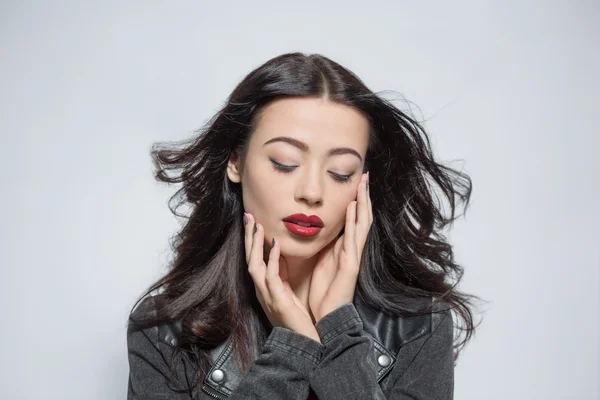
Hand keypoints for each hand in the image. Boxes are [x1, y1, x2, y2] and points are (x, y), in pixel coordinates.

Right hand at [244, 213, 319, 341]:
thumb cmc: (297, 319)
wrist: (303, 343)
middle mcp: (261, 290)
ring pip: (255, 265)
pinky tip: (275, 244)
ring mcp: (267, 295)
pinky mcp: (277, 300)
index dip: (251, 241)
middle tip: (247, 216)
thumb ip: (282, 274)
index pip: (254, 259)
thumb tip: (279, 255)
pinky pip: (271, 276)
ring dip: (255, 245)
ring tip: (256, 226)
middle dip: (248, 238)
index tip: (252, 221)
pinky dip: (272, 259)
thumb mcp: (287, 291)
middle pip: (249, 259)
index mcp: (264, 287)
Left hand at [309, 172, 372, 322]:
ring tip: (363, 184)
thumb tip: (315, 227)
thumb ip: (322, 244)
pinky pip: (353, 240)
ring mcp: (354, 257)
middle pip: (362, 217)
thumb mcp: (320, 261)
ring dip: (363, 203)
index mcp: (344, 249)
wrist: (327, 317)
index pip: (354, 220)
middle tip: (365, 175)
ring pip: (361, 224)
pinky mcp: (351, 266)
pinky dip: (353, 222)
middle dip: (364, 196)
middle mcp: (352, 250)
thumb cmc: (323, 291)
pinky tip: (353, 208)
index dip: (357, 201)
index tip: (357, 182)